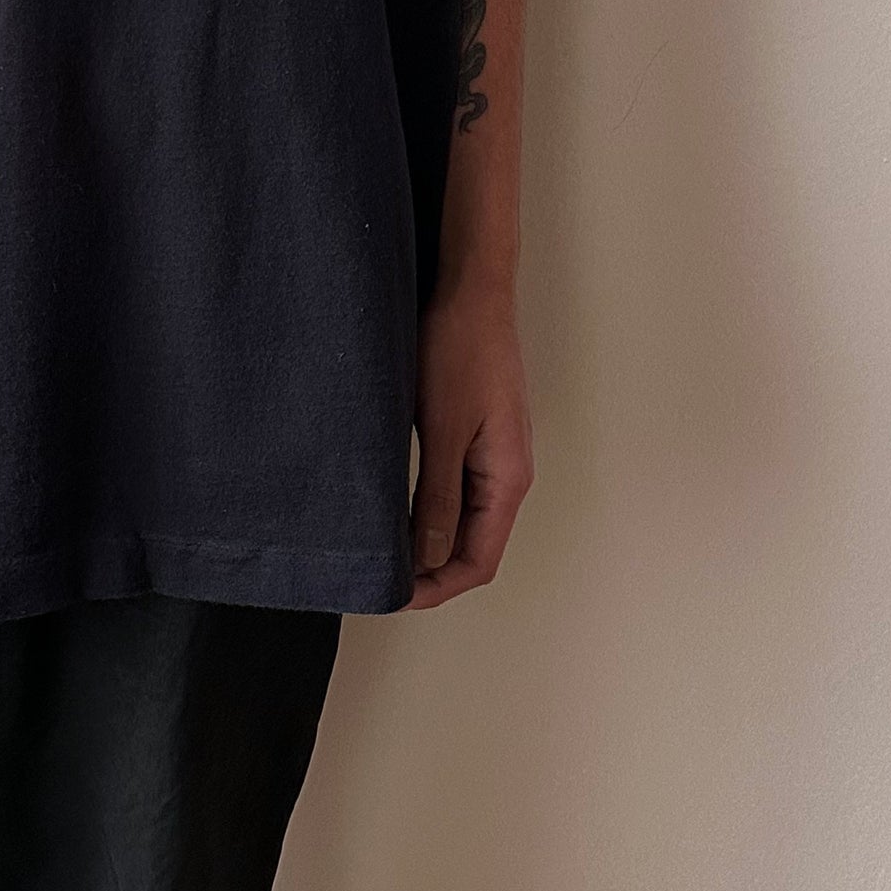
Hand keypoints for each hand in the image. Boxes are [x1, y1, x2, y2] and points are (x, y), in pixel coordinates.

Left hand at [409, 279, 533, 608]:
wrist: (471, 292)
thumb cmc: (460, 350)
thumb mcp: (442, 429)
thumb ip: (436, 497)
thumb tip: (428, 558)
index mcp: (508, 478)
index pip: (479, 561)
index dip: (438, 588)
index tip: (395, 597)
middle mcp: (508, 474)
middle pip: (474, 547)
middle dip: (431, 573)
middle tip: (382, 583)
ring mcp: (495, 456)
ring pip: (465, 521)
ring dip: (430, 544)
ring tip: (386, 556)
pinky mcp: (478, 436)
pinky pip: (458, 492)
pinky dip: (431, 513)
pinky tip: (398, 513)